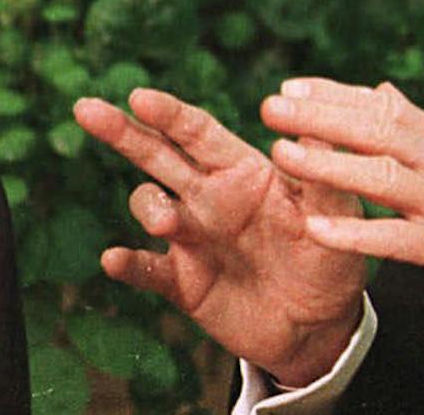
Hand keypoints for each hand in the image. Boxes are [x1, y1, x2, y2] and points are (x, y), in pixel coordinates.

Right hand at [73, 88, 367, 385]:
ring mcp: (192, 237)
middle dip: (122, 131)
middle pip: (157, 155)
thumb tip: (311, 130)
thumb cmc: (331, 259)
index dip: (169, 114)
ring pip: (149, 204)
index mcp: (243, 171)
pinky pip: (147, 269)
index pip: (199, 132)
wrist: (320, 326)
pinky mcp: (184, 282)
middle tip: (87, 108)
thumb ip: (322, 177)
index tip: (139, 96)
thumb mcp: (337, 216)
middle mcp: (210, 197)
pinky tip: (114, 260)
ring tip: (164, 220)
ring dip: (147, 205)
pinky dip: (128, 264)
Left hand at [263, 78, 423, 338]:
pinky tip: (318, 228)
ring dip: (330, 163)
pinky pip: (399, 240)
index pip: (385, 106)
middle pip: (379, 129)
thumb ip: (421, 128)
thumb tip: (380, 89)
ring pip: (385, 175)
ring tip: (282, 153)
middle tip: (272, 105)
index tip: (290, 85)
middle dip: (321, 116)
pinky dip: (357, 232)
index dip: (335, 95)